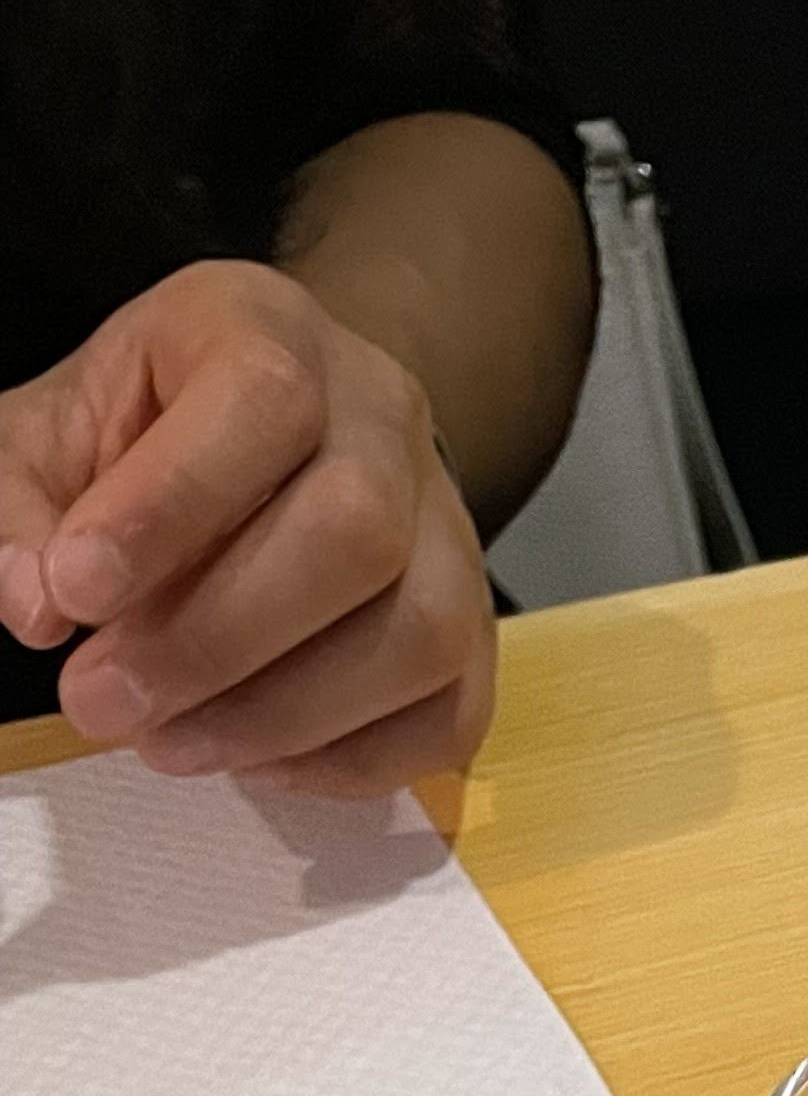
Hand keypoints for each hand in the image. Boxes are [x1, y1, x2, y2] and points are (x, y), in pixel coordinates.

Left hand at [0, 260, 495, 796]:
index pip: (260, 405)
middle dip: (217, 640)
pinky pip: (448, 715)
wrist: (291, 435)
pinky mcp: (475, 632)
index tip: (75, 596)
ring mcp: (448, 531)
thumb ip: (23, 504)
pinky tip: (257, 762)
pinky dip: (350, 761)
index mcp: (272, 333)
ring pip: (415, 634)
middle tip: (104, 704)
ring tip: (168, 745)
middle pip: (355, 532)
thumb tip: (31, 602)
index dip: (170, 511)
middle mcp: (385, 420)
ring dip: (280, 716)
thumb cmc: (161, 433)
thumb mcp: (57, 431)